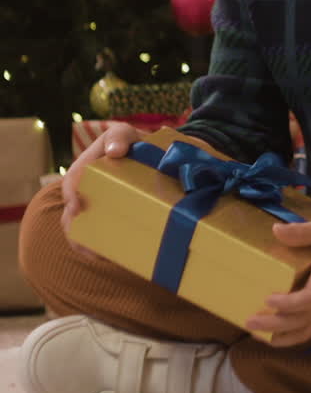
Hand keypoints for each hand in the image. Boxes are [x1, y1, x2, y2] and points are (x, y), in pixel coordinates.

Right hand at [61, 122, 143, 249]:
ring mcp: (96, 208)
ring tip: (97, 255)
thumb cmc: (135, 145)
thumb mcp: (125, 134)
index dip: (71, 195)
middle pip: (71, 214)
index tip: (77, 207)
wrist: (156, 158)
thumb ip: (119, 136)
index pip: (72, 183)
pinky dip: (97, 250)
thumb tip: (114, 151)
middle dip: (75, 230)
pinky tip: (106, 257)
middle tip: (88, 245)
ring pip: (80, 230)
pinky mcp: (108, 221)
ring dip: (83, 244)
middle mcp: (85, 191)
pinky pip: (96, 239)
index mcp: (85, 169)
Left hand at [245, 215, 310, 347]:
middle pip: (302, 323)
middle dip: (274, 326)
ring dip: (284, 337)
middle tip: (248, 322)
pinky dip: (298, 335)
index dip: (285, 306)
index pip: (306, 302)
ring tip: (261, 336)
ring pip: (309, 332)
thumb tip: (275, 230)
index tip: (267, 299)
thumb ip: (303, 231)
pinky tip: (284, 332)